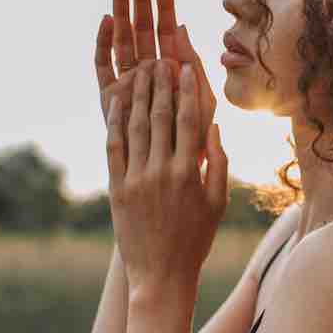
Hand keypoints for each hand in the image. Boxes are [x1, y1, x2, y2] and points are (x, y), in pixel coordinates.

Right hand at [95, 0, 217, 169]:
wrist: (175, 175)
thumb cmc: (195, 143)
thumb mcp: (202, 100)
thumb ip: (193, 65)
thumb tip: (180, 27)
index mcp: (172, 71)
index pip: (166, 30)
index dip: (165, 4)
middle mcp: (148, 73)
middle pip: (142, 29)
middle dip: (140, 0)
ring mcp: (127, 83)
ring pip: (122, 40)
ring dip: (121, 12)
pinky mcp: (110, 98)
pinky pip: (104, 66)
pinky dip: (104, 43)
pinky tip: (107, 20)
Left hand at [106, 58, 227, 299]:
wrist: (160, 275)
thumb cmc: (195, 240)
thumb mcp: (217, 203)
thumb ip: (218, 164)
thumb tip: (215, 128)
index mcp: (189, 173)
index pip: (188, 120)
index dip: (187, 90)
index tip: (187, 67)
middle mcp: (161, 171)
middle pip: (159, 116)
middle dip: (160, 84)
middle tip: (160, 57)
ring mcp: (136, 179)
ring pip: (135, 127)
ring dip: (136, 95)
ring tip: (139, 71)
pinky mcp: (117, 188)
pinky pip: (114, 147)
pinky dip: (114, 122)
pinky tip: (116, 102)